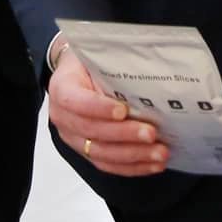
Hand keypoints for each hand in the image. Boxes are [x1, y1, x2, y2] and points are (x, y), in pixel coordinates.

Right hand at [48, 48, 168, 176]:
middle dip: (124, 135)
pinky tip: (152, 164)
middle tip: (151, 134)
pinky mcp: (86, 151)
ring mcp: (73, 137)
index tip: (123, 110)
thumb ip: (111, 64)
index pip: (75, 101)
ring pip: (101, 153)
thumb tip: (147, 68)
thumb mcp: (95, 55)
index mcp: (62, 88)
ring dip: (132, 156)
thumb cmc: (88, 63)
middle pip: (91, 131)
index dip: (99, 108)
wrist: (77, 73)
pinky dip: (131, 167)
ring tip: (159, 153)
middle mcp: (63, 116)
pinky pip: (107, 165)